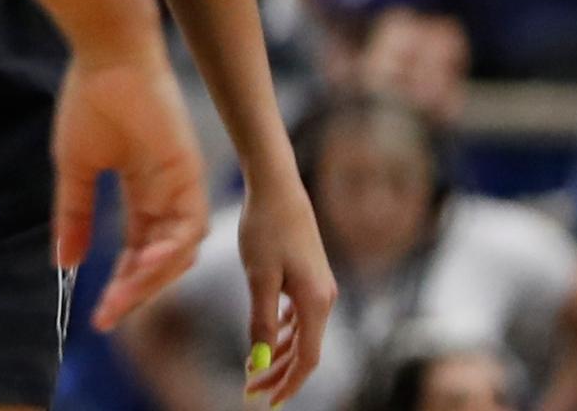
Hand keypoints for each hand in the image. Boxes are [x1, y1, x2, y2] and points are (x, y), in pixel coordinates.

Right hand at [54, 44, 210, 334]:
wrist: (106, 57)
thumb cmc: (88, 101)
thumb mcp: (75, 168)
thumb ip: (75, 216)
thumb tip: (64, 263)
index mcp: (142, 192)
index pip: (137, 251)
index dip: (121, 284)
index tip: (99, 316)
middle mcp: (167, 194)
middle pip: (160, 259)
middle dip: (136, 291)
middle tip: (109, 316)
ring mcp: (181, 185)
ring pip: (178, 250)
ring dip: (153, 277)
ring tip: (122, 295)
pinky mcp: (189, 173)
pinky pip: (187, 224)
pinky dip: (169, 249)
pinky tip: (145, 263)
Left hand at [233, 174, 333, 405]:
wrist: (277, 187)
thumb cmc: (264, 228)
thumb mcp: (258, 277)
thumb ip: (260, 320)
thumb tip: (258, 361)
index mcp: (316, 302)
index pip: (307, 359)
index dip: (287, 383)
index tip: (264, 400)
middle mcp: (325, 298)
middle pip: (305, 350)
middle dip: (279, 373)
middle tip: (252, 390)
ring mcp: (319, 286)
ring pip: (302, 333)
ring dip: (279, 353)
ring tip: (255, 369)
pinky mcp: (310, 275)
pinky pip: (300, 315)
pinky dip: (284, 330)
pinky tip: (269, 335)